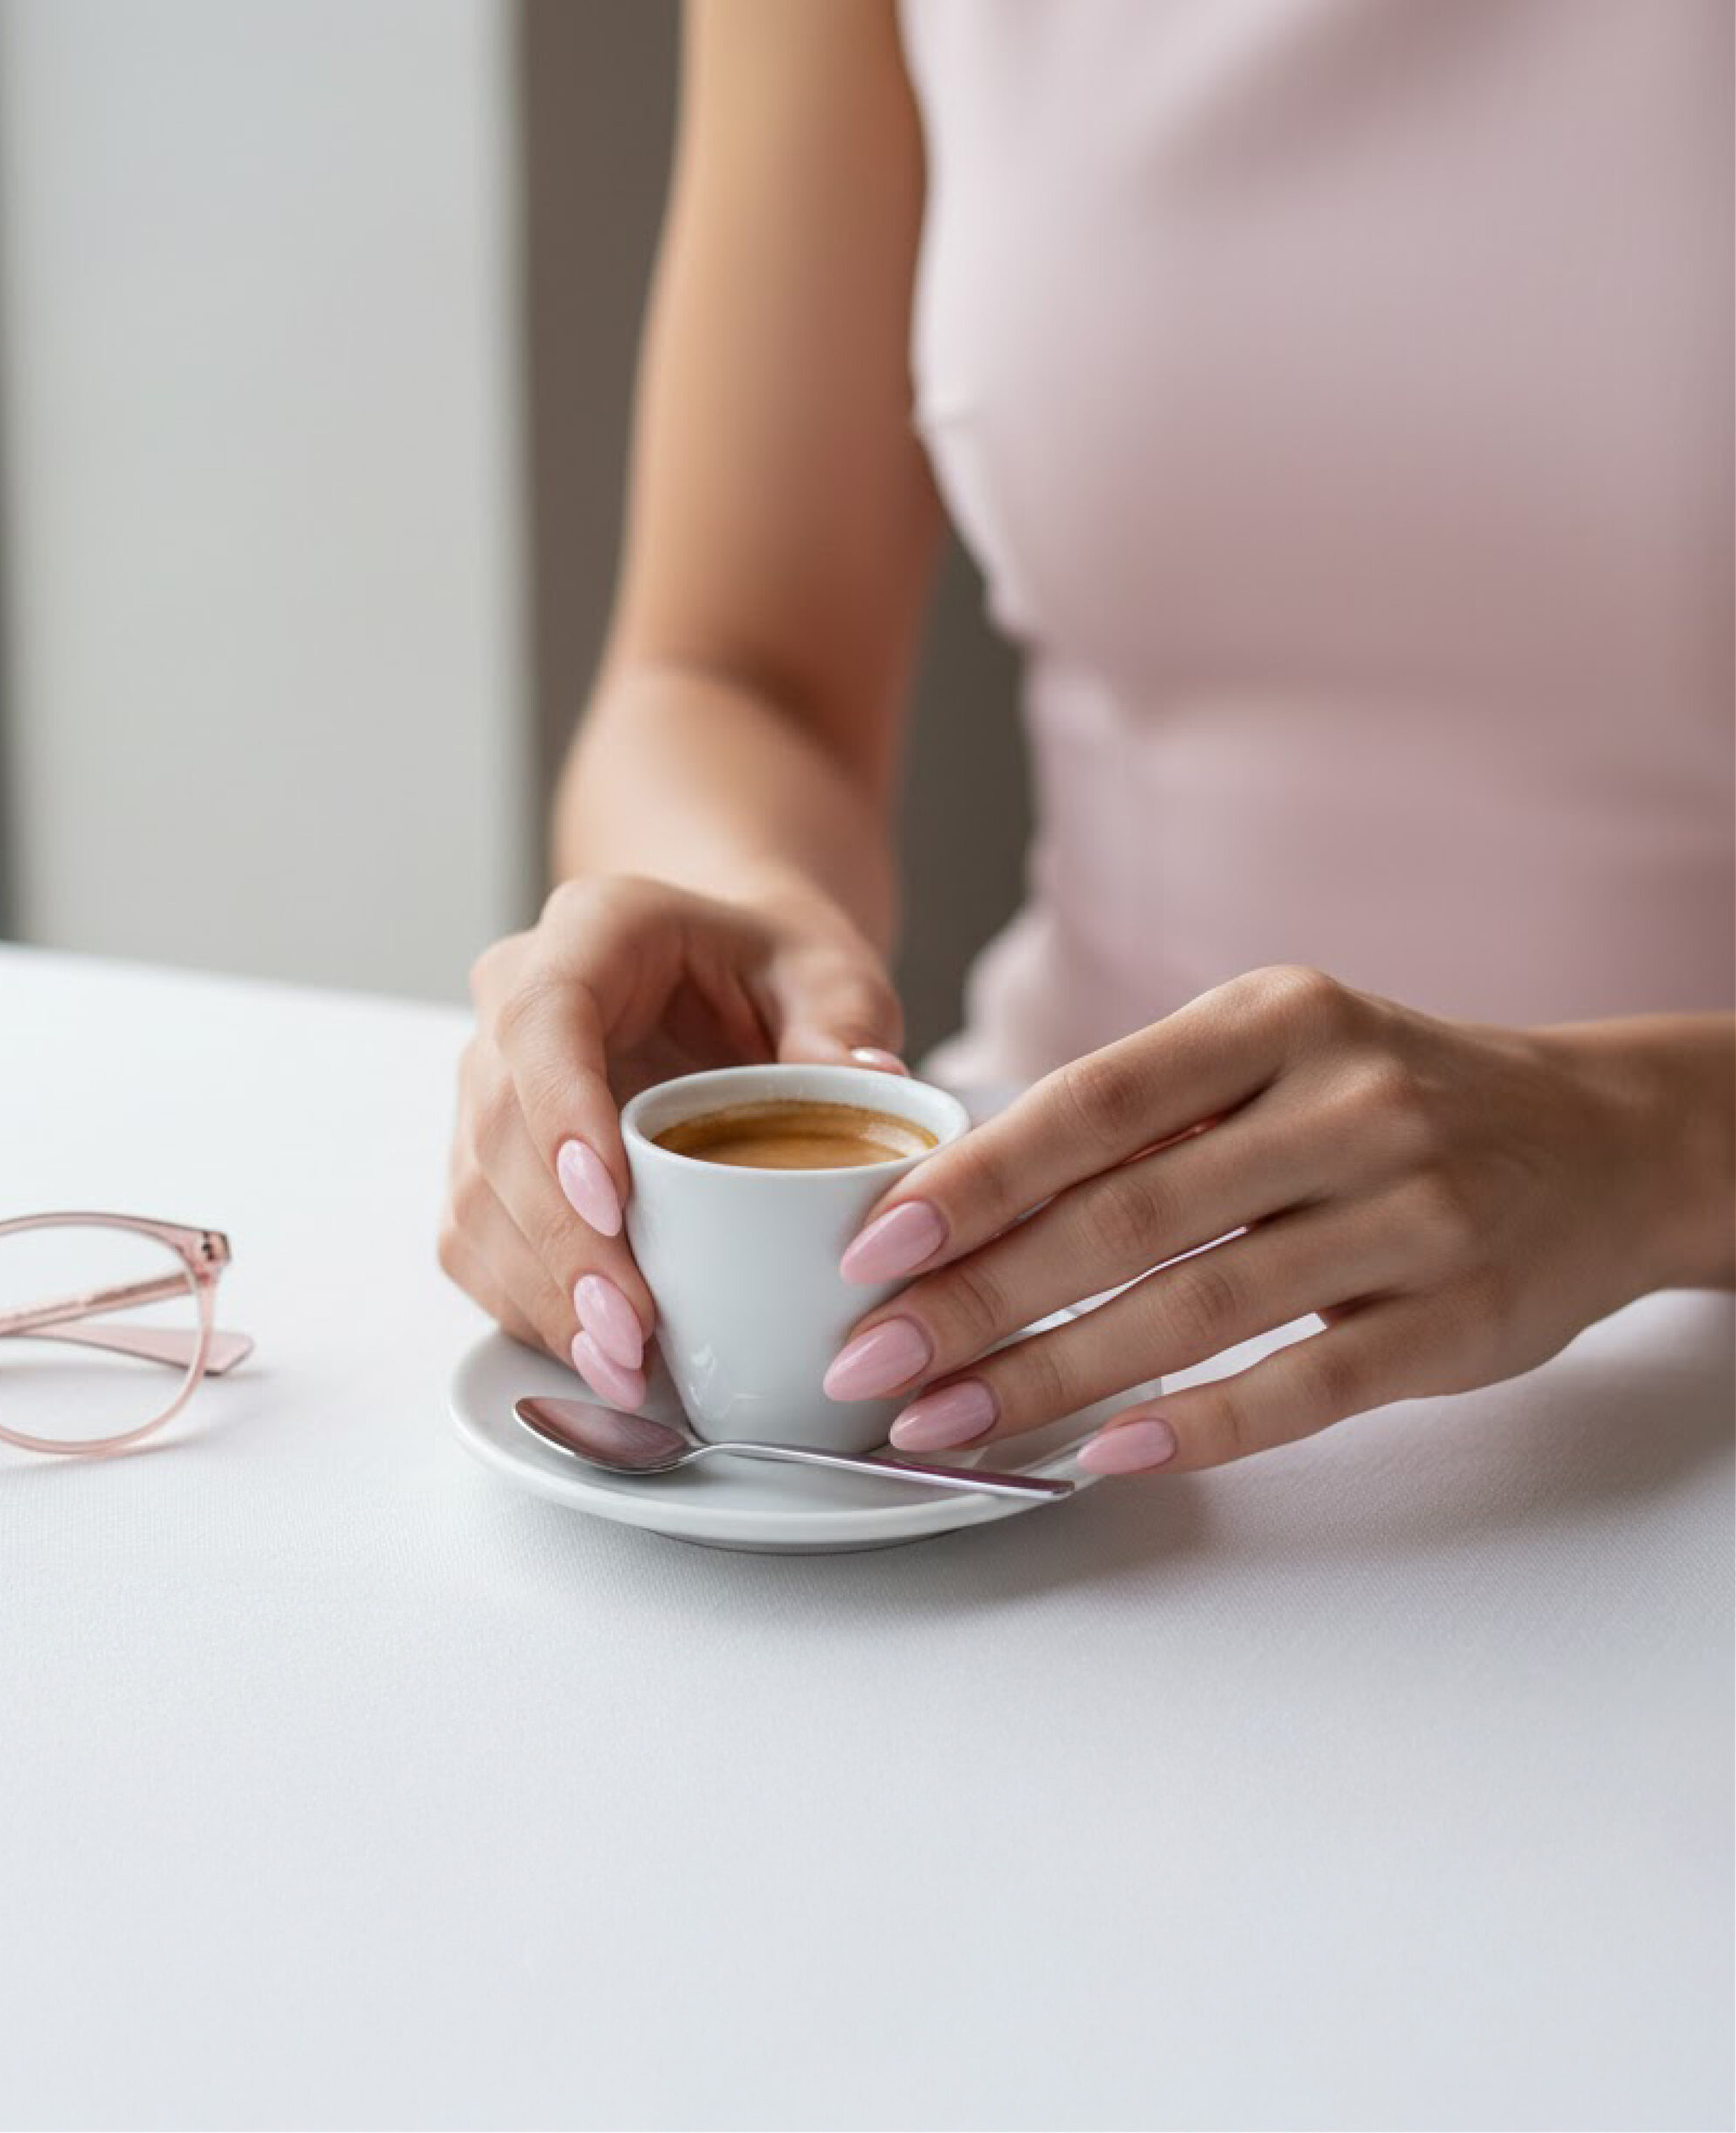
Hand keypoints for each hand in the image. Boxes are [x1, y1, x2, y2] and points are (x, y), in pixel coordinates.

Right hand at [441, 874, 904, 1405]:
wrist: (727, 980)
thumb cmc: (774, 968)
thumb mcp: (832, 969)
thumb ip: (846, 1017)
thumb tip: (872, 1081)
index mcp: (591, 932)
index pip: (545, 1019)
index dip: (563, 1115)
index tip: (612, 1204)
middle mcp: (514, 1005)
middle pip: (502, 1129)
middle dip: (562, 1243)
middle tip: (632, 1331)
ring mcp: (488, 1091)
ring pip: (479, 1200)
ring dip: (544, 1296)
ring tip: (625, 1371)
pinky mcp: (488, 1167)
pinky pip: (482, 1249)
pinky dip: (536, 1313)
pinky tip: (600, 1364)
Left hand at [822, 966, 1730, 1473]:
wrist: (1604, 1139)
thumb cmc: (1385, 1096)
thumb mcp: (1273, 1052)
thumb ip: (1142, 1116)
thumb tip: (957, 1199)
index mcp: (1274, 1019)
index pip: (1093, 1101)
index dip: (974, 1180)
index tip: (871, 1249)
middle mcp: (1346, 1103)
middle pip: (1126, 1216)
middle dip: (979, 1299)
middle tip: (870, 1360)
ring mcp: (1412, 1212)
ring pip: (1199, 1308)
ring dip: (1053, 1376)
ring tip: (945, 1422)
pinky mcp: (1458, 1319)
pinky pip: (1304, 1385)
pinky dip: (1194, 1426)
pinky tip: (1098, 1454)